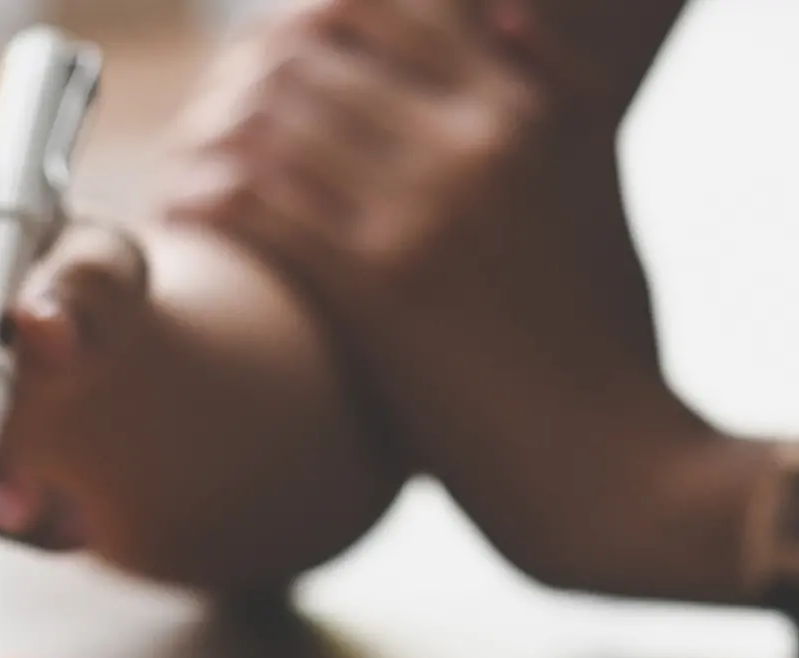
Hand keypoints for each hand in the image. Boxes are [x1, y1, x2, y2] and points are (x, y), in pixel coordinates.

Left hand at [163, 0, 750, 593]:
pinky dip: (203, 199)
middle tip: (201, 135)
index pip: (383, 7)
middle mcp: (471, 138)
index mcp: (525, 109)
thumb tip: (507, 12)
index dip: (303, 29)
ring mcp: (423, 209)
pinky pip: (256, 202)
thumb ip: (564, 101)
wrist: (617, 471)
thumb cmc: (612, 354)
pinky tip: (181, 220)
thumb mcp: (603, 204)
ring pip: (268, 120)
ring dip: (204, 141)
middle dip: (235, 85)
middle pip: (307, 54)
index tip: (260, 78)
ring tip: (181, 181)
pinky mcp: (381, 289)